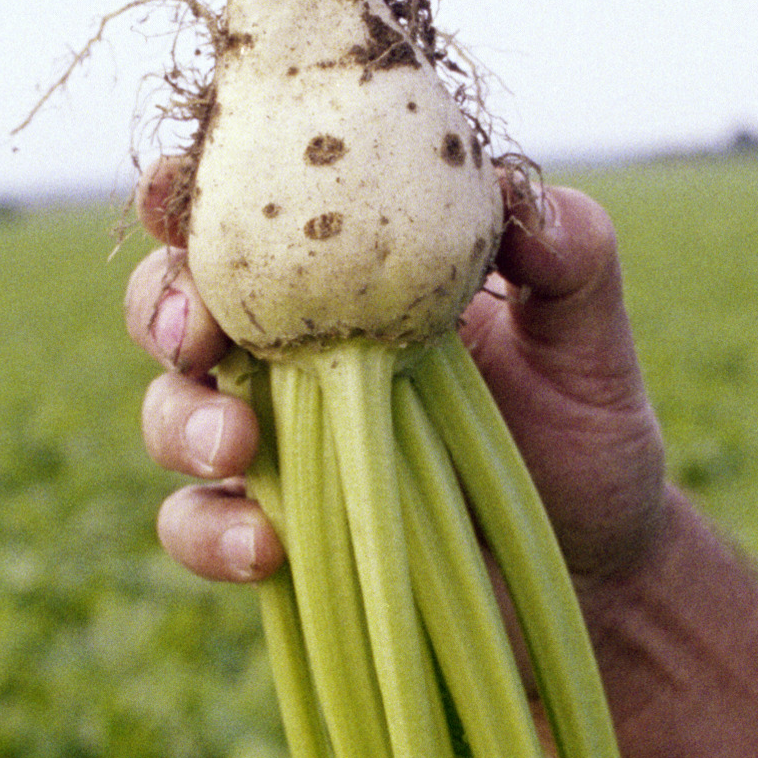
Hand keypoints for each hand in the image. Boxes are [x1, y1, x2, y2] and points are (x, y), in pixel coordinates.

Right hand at [125, 175, 672, 591]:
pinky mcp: (272, 531)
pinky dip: (214, 532)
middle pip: (172, 303)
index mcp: (344, 272)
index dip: (189, 192)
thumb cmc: (583, 430)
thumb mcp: (589, 337)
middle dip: (161, 307)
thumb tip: (525, 215)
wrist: (596, 565)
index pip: (243, 211)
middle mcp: (288, 348)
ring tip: (233, 444)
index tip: (179, 195)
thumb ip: (571, 259)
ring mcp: (271, 442)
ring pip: (167, 412)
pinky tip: (267, 547)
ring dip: (181, 421)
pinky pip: (198, 526)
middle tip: (194, 334)